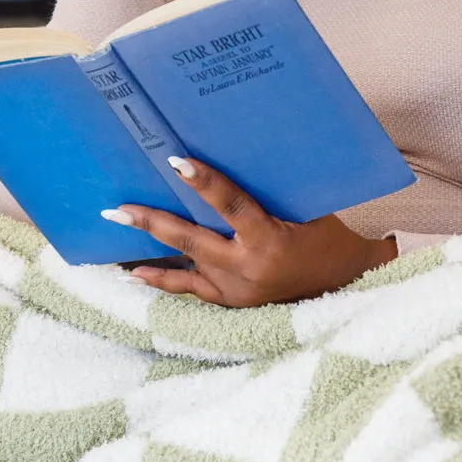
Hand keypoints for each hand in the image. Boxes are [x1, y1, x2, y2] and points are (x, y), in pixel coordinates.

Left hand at [107, 157, 397, 306]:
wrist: (344, 281)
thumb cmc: (326, 236)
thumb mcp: (305, 210)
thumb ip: (268, 194)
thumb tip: (228, 158)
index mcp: (270, 242)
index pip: (232, 206)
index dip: (205, 183)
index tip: (177, 161)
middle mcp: (248, 269)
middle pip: (191, 240)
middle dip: (153, 221)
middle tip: (120, 207)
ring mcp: (237, 290)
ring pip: (185, 263)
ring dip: (149, 246)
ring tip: (117, 225)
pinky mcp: (232, 302)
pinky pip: (191, 290)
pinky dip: (163, 280)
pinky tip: (135, 272)